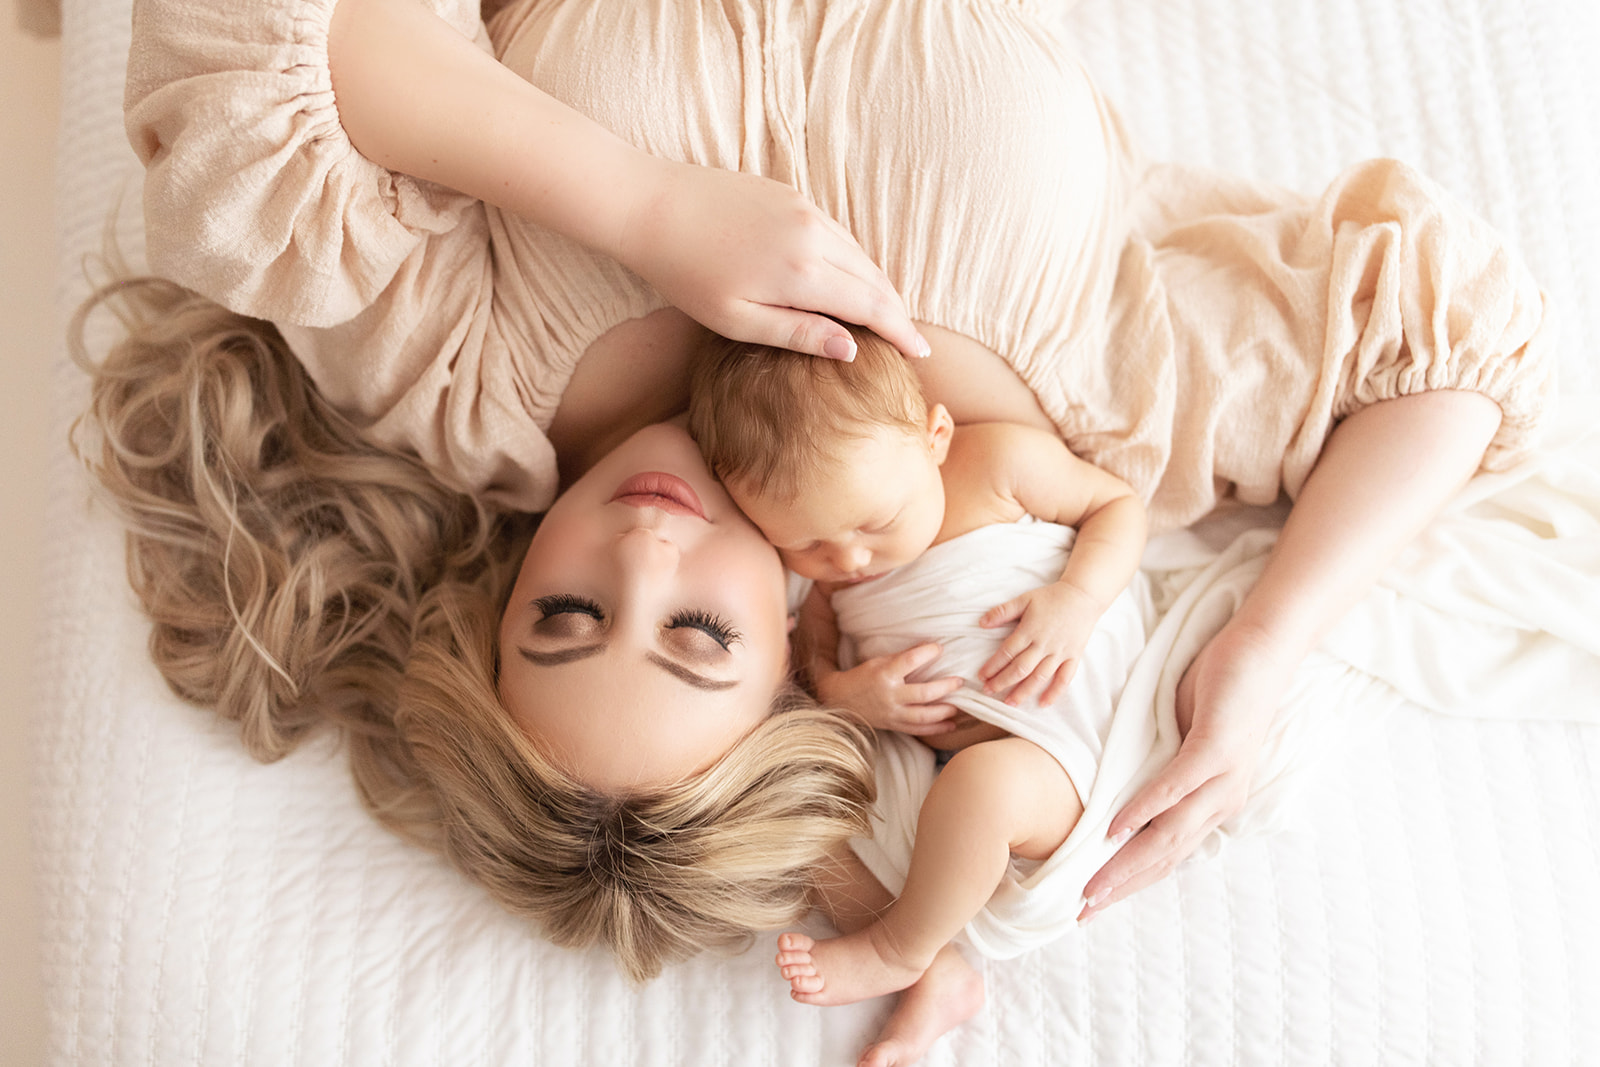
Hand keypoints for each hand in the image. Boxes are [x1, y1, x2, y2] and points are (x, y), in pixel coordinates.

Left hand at [613, 159, 929, 361]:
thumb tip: (851, 349)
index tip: (920, 352)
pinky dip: (853, 260)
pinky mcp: (790, 193)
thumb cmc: (685, 273)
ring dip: (877, 284)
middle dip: (896, 310)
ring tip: (886, 315)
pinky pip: (837, 233)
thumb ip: (798, 333)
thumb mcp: (737, 320)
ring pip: (859, 252)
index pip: (872, 306)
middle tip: (910, 340)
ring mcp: (803, 209)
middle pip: (874, 278)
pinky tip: (849, 278)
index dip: (901, 331)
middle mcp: (813, 235)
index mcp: (802, 272)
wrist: (650, 206)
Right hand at [815, 643, 966, 735]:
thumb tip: (929, 648)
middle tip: (959, 682)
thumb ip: (903, 657)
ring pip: (923, 716)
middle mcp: (890, 695)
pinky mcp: (894, 725)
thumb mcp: (879, 662)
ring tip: (959, 707)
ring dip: (944, 712)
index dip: (927, 652)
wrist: (841, 700)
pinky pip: (918, 730)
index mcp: (885, 674)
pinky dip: (936, 729)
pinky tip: (950, 724)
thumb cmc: (862, 676)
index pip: (910, 661)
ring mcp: (892, 713)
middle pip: (923, 693)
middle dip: (945, 687)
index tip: (940, 648)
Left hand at [976, 581, 1100, 705]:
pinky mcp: (1073, 656)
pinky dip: (1055, 692)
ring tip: (1009, 702)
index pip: (1007, 653)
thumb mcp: (1024, 599)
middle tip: (988, 691)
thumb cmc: (1051, 597)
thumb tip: (981, 623)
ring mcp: (1060, 653)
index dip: (993, 666)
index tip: (981, 676)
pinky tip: (1043, 703)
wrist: (1083, 596)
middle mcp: (1044, 645)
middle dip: (1002, 682)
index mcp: (1029, 631)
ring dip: (1023, 691)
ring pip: (1039, 677)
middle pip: (1020, 669)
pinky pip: (1064, 678)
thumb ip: (1003, 612)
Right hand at [1077, 621, 1294, 920]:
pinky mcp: (1216, 751)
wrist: (1259, 652)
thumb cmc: (1219, 691)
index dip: (1130, 881)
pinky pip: (1174, 789)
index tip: (1092, 902)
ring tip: (1093, 885)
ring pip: (1169, 835)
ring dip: (1127, 864)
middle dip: (1122, 886)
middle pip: (1165, 858)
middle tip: (1083, 910)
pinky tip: (1115, 829)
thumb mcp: (1183, 738)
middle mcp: (1221, 801)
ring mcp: (1221, 779)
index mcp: (1212, 802)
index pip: (1167, 855)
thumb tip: (1123, 786)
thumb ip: (1161, 768)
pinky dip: (1142, 811)